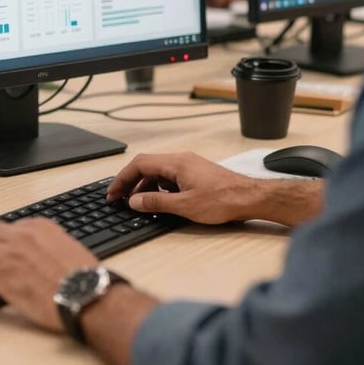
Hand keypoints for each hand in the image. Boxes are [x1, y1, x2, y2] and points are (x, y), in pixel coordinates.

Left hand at [0, 217, 97, 330]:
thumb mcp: (67, 247)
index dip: (1, 241)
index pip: (10, 227)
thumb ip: (48, 243)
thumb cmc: (83, 277)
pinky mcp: (3, 276)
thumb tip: (37, 253)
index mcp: (39, 226)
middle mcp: (22, 235)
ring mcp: (11, 254)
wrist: (87, 294)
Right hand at [107, 151, 257, 223]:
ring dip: (144, 184)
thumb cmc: (222, 200)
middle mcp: (180, 159)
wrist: (250, 197)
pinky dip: (158, 185)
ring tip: (137, 202)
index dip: (122, 178)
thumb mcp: (185, 206)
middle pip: (147, 165)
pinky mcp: (196, 171)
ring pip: (158, 170)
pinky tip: (159, 200)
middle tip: (119, 198)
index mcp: (175, 163)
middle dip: (130, 181)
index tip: (113, 193)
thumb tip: (134, 201)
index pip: (139, 164)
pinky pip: (170, 175)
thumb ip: (156, 202)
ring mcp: (189, 164)